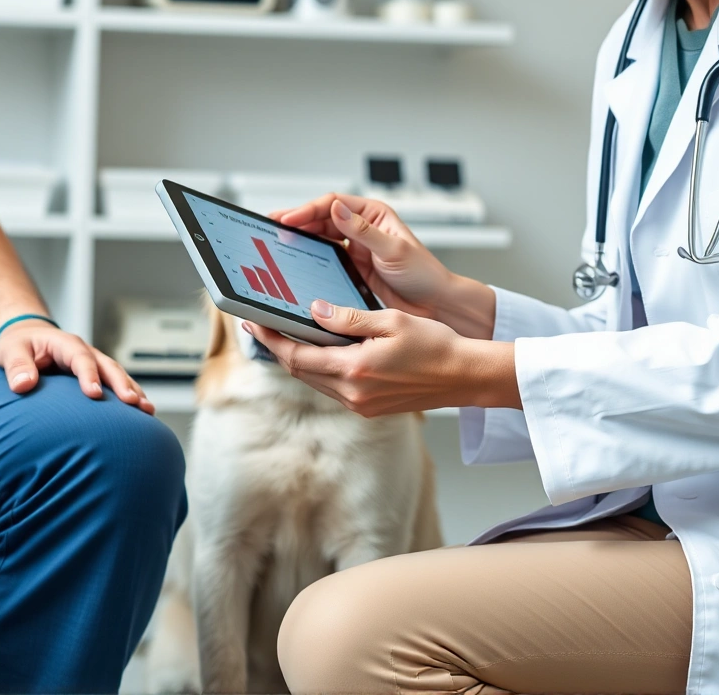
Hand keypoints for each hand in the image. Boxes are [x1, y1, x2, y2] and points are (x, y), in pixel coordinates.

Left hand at [0, 322, 154, 413]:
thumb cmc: (18, 345)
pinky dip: (129, 396)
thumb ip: (16, 366)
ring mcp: (94, 363)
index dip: (88, 374)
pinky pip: (116, 384)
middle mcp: (85, 352)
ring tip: (148, 410)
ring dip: (133, 391)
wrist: (27, 338)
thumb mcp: (10, 351)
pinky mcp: (97, 375)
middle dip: (121, 384)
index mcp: (65, 344)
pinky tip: (142, 413)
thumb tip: (23, 384)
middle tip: (133, 403)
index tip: (94, 394)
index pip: (80, 357)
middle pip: (107, 366)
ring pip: (117, 375)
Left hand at [242, 299, 519, 416]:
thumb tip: (314, 310)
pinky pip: (333, 387)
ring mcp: (361, 404)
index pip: (297, 356)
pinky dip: (320, 368)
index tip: (252, 323)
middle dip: (278, 348)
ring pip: (315, 381)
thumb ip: (349, 318)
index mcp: (355, 370)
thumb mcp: (390, 321)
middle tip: (260, 325)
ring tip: (284, 334)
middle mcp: (353, 393)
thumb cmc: (436, 346)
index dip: (270, 340)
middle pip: (300, 371)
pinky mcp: (370, 407)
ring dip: (298, 359)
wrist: (465, 376)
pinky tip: (319, 351)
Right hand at [270, 194, 457, 320]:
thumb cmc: (424, 274)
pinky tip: (295, 262)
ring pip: (319, 238)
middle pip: (321, 219)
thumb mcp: (394, 249)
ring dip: (300, 238)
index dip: (307, 209)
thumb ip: (364, 231)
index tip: (288, 219)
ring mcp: (355, 249)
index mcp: (373, 214)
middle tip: (272, 227)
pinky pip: (324, 259)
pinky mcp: (351, 269)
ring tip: (277, 242)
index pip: (333, 204)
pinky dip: (309, 259)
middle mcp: (362, 228)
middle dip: (297, 221)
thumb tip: (337, 209)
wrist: (435, 305)